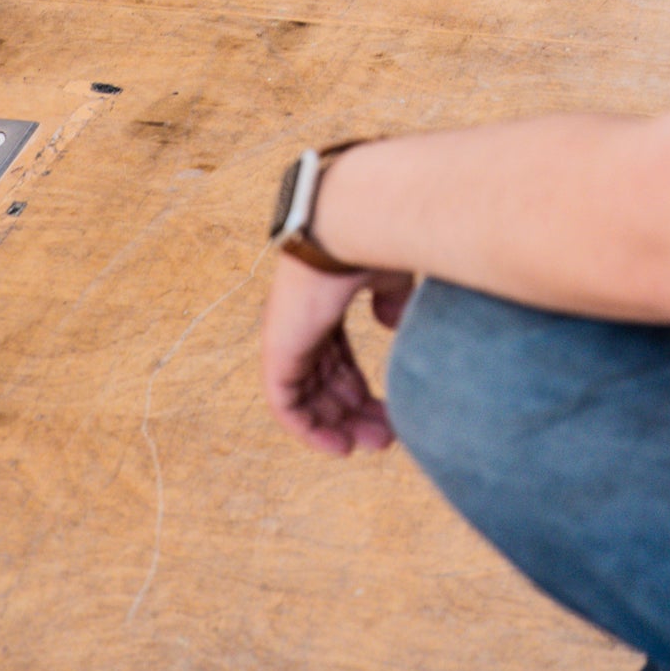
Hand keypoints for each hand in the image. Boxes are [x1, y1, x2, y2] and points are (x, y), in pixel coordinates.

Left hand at [262, 252, 413, 453]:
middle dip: (353, 412)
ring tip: (371, 445)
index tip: (388, 410)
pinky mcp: (278, 353)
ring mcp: (286, 338)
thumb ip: (391, 299)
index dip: (358, 387)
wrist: (351, 224)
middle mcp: (300, 325)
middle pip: (323, 382)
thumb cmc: (374, 240)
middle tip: (384, 438)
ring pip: (306, 399)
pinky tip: (338, 446)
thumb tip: (390, 322)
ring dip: (337, 426)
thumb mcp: (390, 275)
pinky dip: (308, 430)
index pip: (335, 358)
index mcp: (323, 305)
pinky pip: (285, 406)